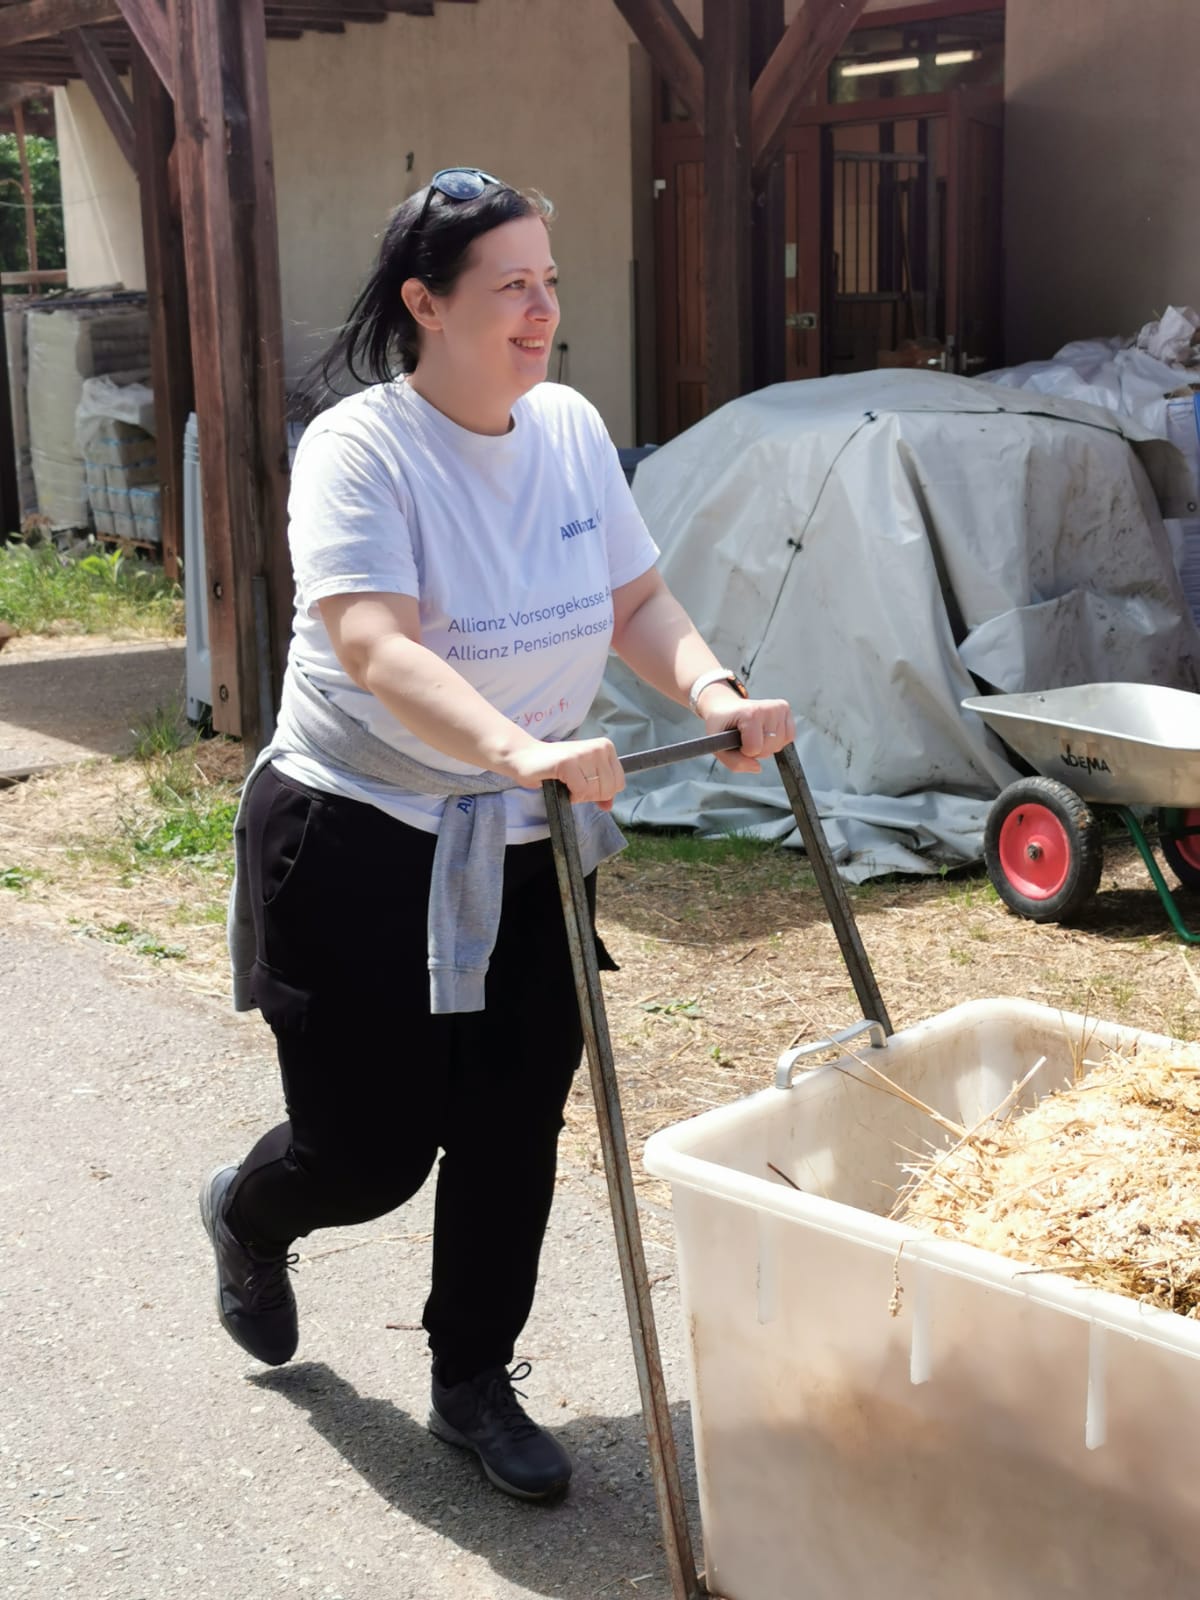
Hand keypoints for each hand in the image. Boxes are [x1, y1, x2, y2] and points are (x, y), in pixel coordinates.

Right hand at [504, 735, 625, 809]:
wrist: (526, 757)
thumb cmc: (556, 767)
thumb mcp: (584, 776)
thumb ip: (599, 790)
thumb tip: (609, 806)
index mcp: (605, 747)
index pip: (619, 783)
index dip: (602, 792)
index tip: (585, 785)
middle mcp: (598, 748)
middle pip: (608, 789)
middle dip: (590, 795)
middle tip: (574, 785)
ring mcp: (583, 754)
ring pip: (594, 791)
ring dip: (579, 795)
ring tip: (567, 783)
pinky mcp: (568, 762)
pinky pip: (580, 791)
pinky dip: (571, 795)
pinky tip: (563, 785)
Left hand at [703, 696, 795, 772]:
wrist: (724, 707)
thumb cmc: (721, 725)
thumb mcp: (718, 746)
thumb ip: (735, 763)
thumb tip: (757, 768)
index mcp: (750, 713)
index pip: (755, 748)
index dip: (744, 751)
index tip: (736, 741)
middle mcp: (767, 708)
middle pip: (770, 748)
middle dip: (757, 751)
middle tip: (745, 738)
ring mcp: (778, 707)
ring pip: (780, 744)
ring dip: (767, 746)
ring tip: (754, 734)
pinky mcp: (785, 708)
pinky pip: (789, 737)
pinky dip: (777, 741)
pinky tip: (765, 733)